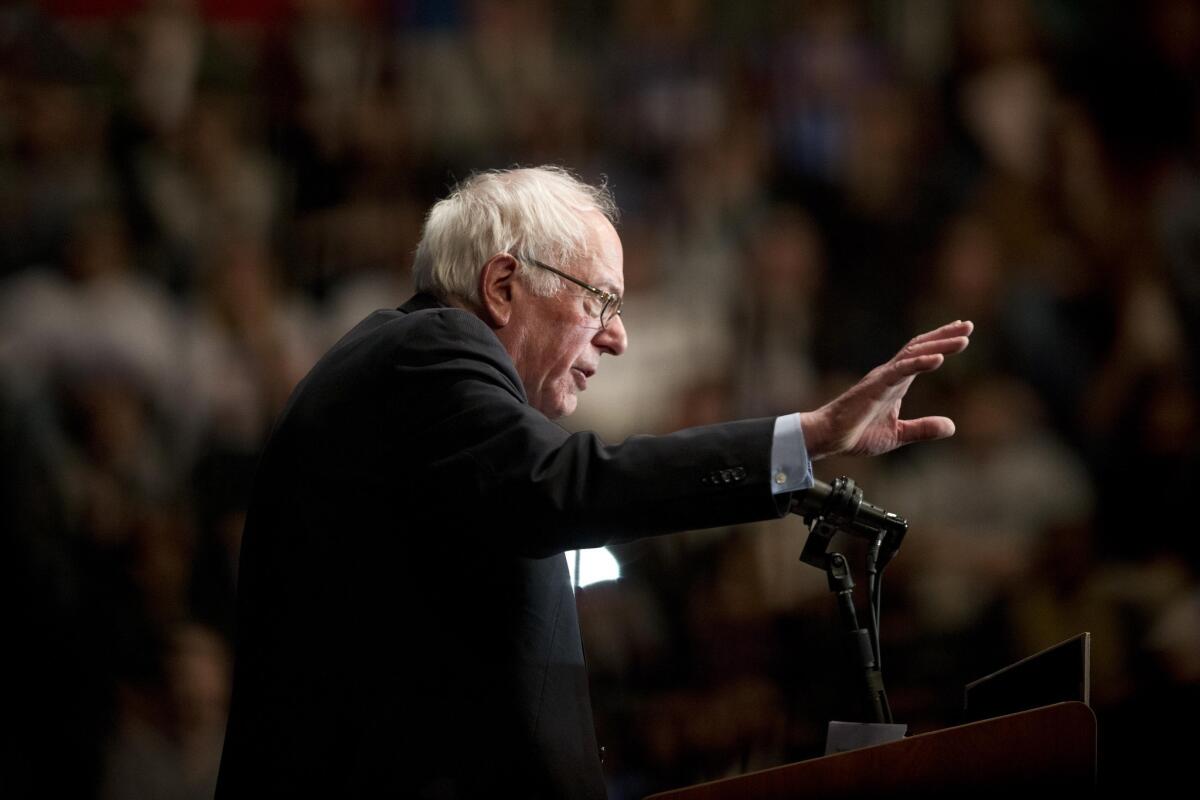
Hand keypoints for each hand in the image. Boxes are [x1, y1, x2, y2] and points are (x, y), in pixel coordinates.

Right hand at [800, 320, 972, 458]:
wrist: (829, 438)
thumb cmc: (856, 434)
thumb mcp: (898, 434)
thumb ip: (924, 429)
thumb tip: (951, 426)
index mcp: (895, 384)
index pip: (920, 356)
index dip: (940, 343)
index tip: (961, 334)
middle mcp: (890, 375)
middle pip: (920, 348)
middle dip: (944, 336)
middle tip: (968, 326)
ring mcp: (882, 379)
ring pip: (914, 355)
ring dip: (939, 345)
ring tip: (962, 339)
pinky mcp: (875, 387)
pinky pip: (901, 371)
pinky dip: (920, 363)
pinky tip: (939, 359)